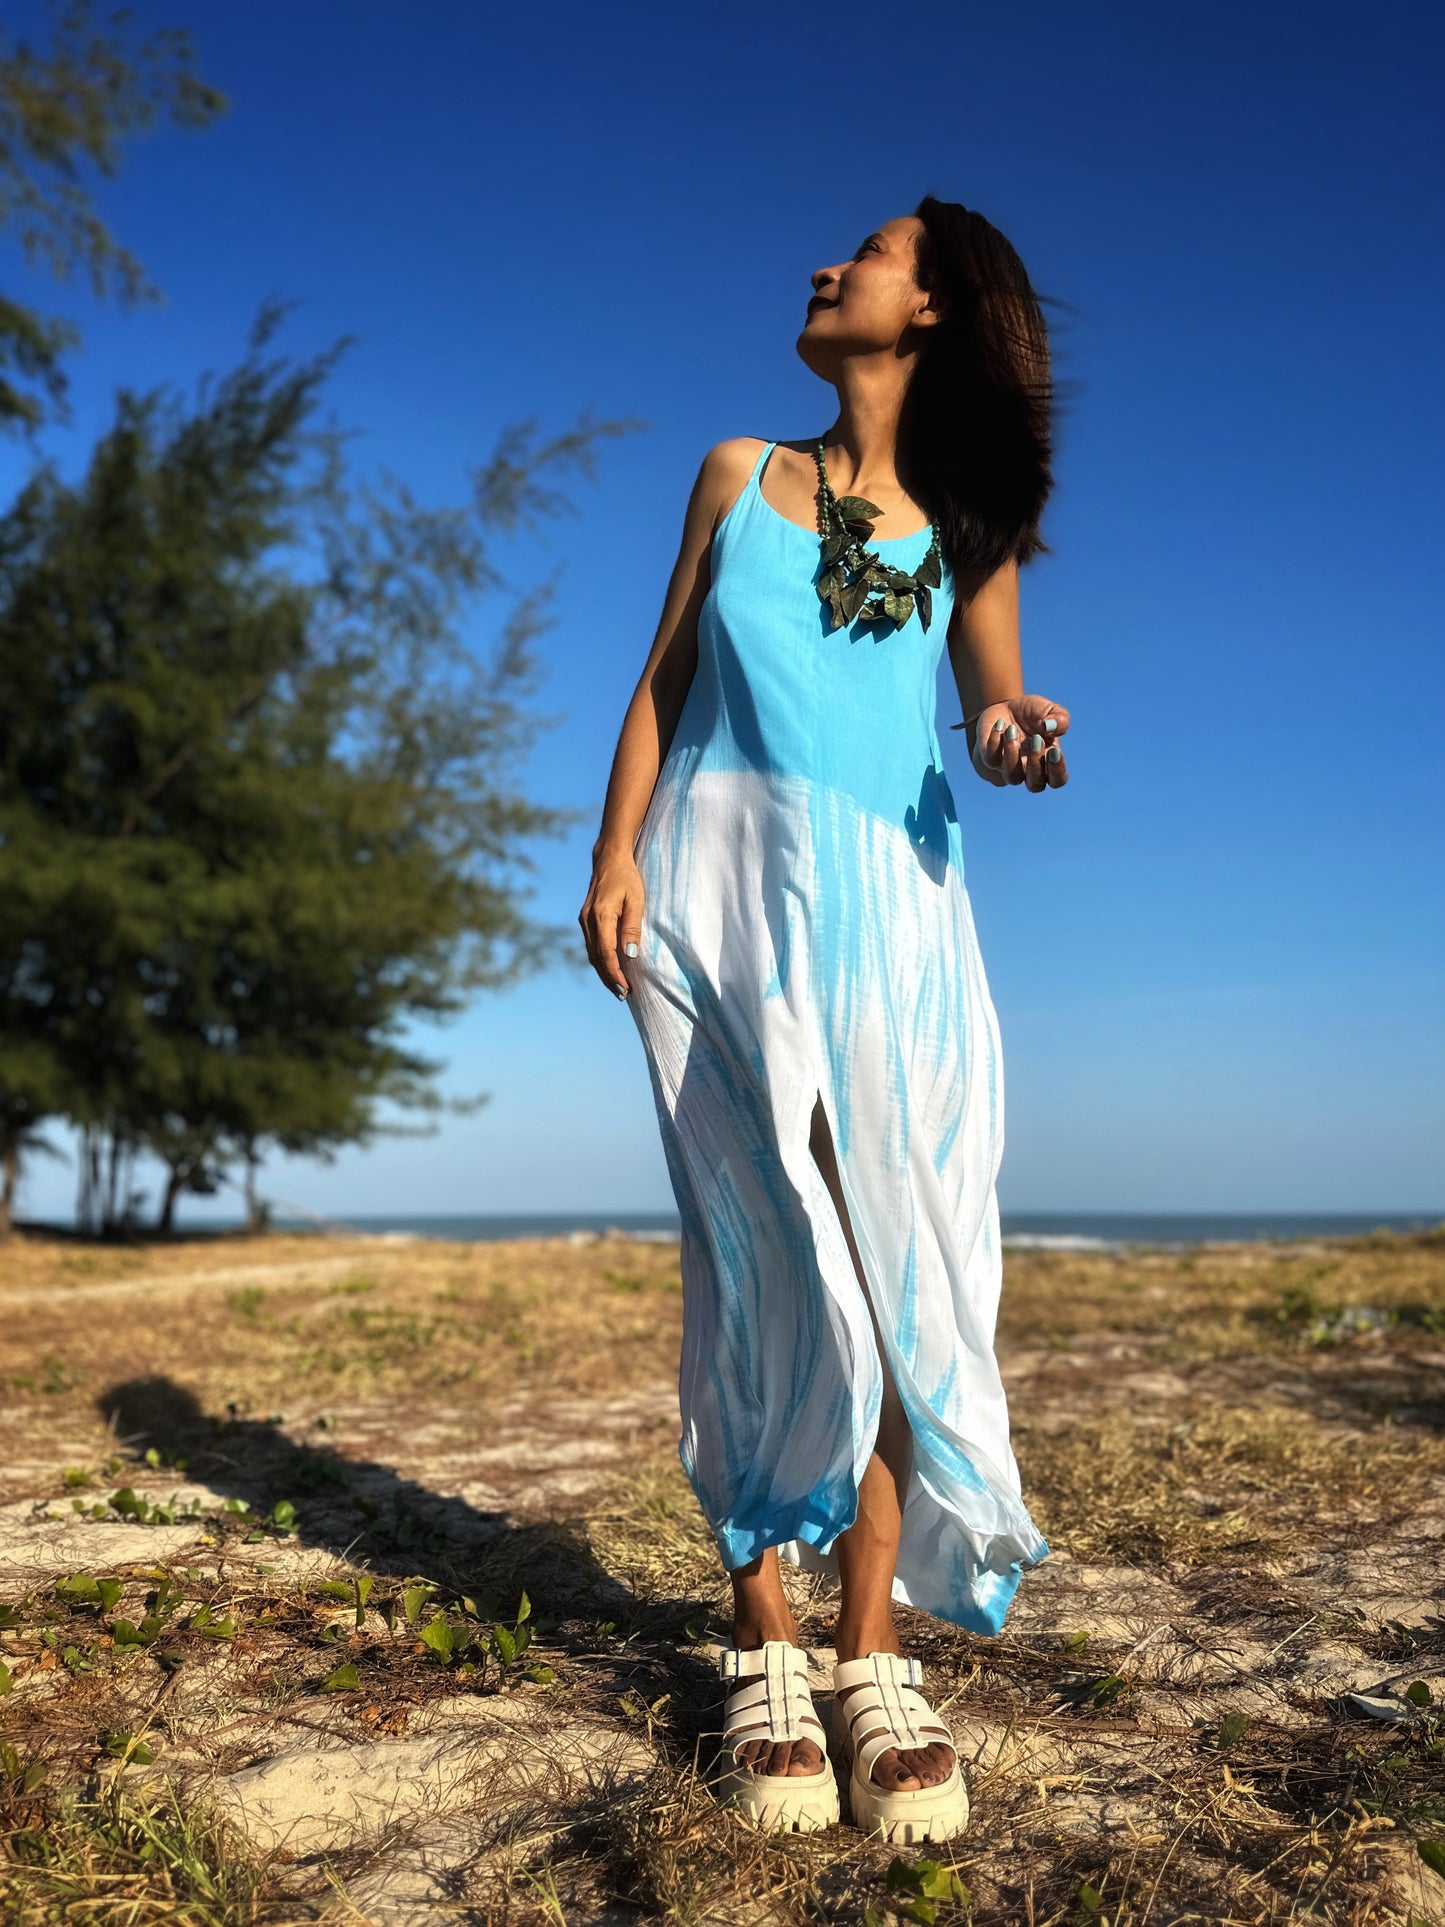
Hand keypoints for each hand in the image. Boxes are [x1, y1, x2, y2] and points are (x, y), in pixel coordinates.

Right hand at [579, 847, 644, 999]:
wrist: (609, 859)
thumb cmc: (627, 878)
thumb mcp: (636, 901)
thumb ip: (632, 928)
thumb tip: (630, 955)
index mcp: (600, 916)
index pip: (606, 953)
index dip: (614, 973)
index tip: (625, 988)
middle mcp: (588, 920)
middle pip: (596, 958)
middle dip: (608, 978)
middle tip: (623, 995)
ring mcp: (584, 921)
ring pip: (592, 954)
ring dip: (603, 972)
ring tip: (617, 987)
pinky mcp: (585, 920)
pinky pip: (592, 946)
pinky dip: (600, 960)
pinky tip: (610, 969)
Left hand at [955, 694, 1069, 791]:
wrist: (1005, 707)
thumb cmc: (1033, 714)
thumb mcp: (1050, 710)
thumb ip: (1060, 719)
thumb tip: (1050, 727)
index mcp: (1048, 762)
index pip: (1057, 780)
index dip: (1057, 771)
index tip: (1055, 750)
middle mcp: (1028, 770)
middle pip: (1035, 785)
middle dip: (1036, 764)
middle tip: (1036, 739)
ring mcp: (1008, 767)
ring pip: (1011, 777)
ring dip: (1012, 754)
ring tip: (1012, 729)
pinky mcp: (989, 759)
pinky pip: (990, 760)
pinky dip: (994, 743)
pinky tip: (1000, 725)